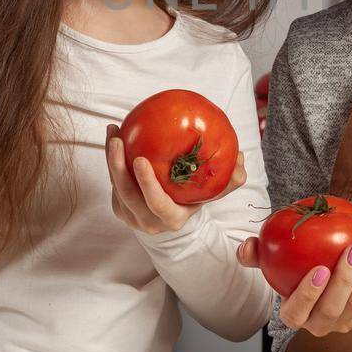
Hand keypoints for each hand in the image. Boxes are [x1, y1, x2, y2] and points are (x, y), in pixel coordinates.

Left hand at [105, 123, 247, 234]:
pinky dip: (111, 158)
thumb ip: (229, 179)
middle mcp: (147, 221)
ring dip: (111, 157)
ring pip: (116, 186)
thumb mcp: (213, 192)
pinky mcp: (119, 207)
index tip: (140, 160)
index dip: (147, 184)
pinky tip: (116, 134)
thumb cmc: (194, 200)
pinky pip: (112, 181)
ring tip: (114, 130)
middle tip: (119, 139)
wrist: (170, 218)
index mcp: (171, 219)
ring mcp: (130, 216)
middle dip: (118, 166)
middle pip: (127, 194)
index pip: (156, 204)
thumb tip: (240, 159)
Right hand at [236, 221, 351, 336]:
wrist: (328, 288)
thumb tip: (246, 246)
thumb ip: (259, 256)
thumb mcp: (274, 266)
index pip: (299, 311)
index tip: (319, 270)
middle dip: (347, 279)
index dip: (310, 294)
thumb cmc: (296, 273)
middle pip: (337, 306)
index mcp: (297, 317)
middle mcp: (323, 324)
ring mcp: (350, 320)